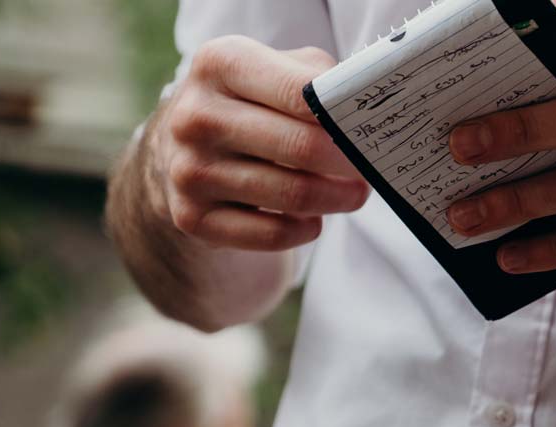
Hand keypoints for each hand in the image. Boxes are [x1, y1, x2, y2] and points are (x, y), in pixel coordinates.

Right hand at [151, 37, 369, 250]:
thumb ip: (321, 79)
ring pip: (292, 195)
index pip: (301, 92)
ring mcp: (189, 169)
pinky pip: (271, 234)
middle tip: (372, 169)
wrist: (184, 149)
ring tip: (354, 194)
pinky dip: (304, 230)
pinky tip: (313, 220)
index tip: (370, 130)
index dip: (345, 116)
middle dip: (349, 163)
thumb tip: (365, 106)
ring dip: (336, 199)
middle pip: (301, 148)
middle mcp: (196, 116)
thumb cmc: (251, 103)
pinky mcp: (191, 216)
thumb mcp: (277, 69)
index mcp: (220, 64)